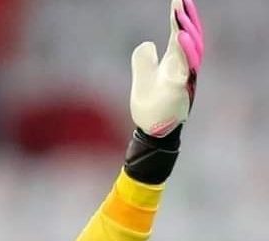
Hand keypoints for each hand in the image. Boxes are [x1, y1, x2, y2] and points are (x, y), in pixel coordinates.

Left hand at [130, 0, 203, 136]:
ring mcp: (184, 80)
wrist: (152, 133)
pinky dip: (186, 53)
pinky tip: (181, 37)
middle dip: (187, 18)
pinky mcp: (180, 92)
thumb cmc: (151, 107)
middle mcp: (184, 69)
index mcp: (175, 64)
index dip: (179, 17)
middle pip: (190, 38)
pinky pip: (187, 69)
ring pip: (191, 51)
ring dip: (187, 31)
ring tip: (179, 13)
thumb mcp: (143, 78)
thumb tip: (147, 44)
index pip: (179, 35)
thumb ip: (144, 60)